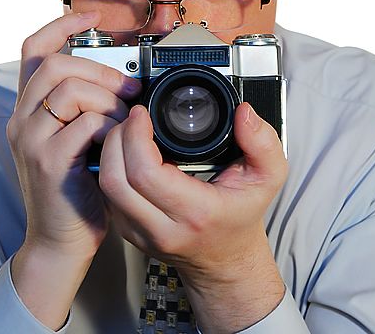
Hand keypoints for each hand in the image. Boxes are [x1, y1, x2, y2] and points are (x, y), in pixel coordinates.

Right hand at [6, 10, 141, 327]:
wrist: (61, 240)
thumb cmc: (76, 188)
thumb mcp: (76, 139)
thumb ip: (86, 108)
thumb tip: (124, 80)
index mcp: (30, 108)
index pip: (33, 50)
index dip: (61, 26)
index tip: (91, 15)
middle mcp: (22, 119)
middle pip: (54, 65)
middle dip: (99, 70)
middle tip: (127, 90)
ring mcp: (31, 140)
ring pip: (68, 90)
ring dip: (106, 99)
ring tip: (123, 121)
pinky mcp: (48, 162)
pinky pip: (84, 125)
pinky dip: (109, 127)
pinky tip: (117, 142)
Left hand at [98, 102, 288, 332]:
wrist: (227, 260)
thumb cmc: (241, 217)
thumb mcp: (268, 178)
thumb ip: (263, 143)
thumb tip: (244, 114)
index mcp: (195, 212)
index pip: (146, 173)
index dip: (136, 136)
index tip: (142, 114)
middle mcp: (162, 228)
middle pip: (115, 179)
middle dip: (117, 139)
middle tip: (131, 118)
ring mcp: (140, 233)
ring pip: (106, 187)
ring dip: (109, 151)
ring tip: (128, 130)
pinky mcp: (128, 231)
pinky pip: (107, 194)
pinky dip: (110, 166)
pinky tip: (126, 151)